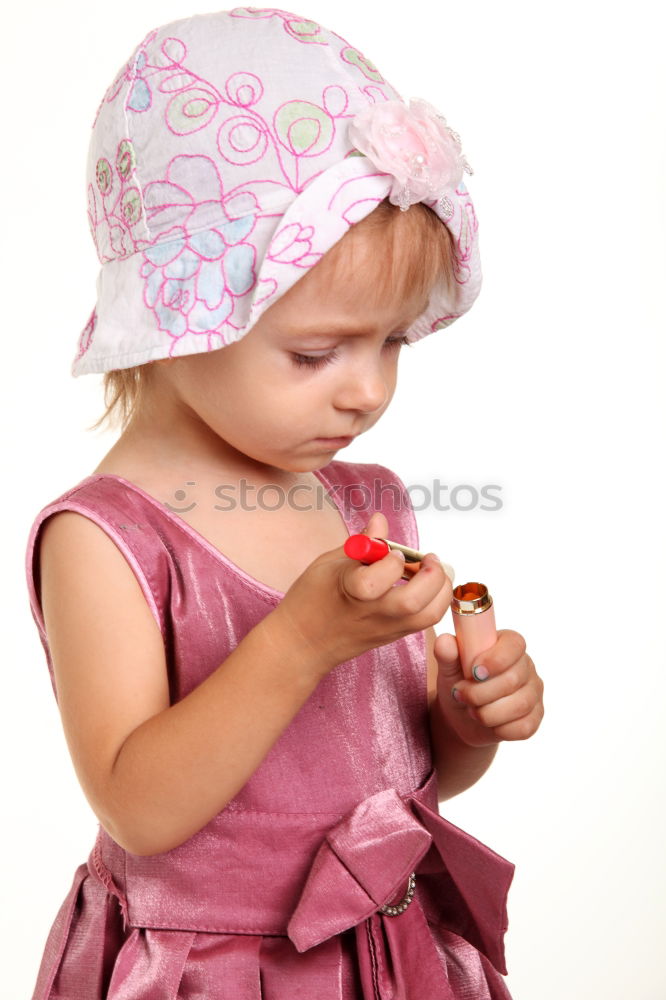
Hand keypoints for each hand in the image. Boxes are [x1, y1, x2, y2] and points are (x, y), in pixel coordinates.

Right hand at [272, 511, 450, 676]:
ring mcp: (385, 628)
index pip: (377, 579)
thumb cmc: (311, 599)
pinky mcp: (394, 636)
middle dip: (431, 576)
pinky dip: (435, 600)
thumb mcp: (329, 563)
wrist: (303, 644)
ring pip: (428, 615)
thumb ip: (362, 543)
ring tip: (434, 571)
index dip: (392, 559)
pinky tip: (426, 584)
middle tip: (430, 558)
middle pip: (413, 602)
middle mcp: (372, 613)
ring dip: (441, 590)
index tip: (392, 550)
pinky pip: (425, 620)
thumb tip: (380, 521)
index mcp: (349, 591)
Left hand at [433, 629, 543, 746]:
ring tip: (471, 710)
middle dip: (480, 693)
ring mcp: (533, 692)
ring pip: (520, 705)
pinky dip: (500, 729)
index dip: (495, 659)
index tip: (473, 672)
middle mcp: (526, 666)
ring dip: (488, 713)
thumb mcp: (448, 669)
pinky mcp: (535, 717)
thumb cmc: (458, 683)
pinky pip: (524, 727)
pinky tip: (488, 724)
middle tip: (459, 694)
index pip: (514, 644)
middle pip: (513, 680)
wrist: (461, 716)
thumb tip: (444, 642)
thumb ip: (447, 654)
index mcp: (508, 645)